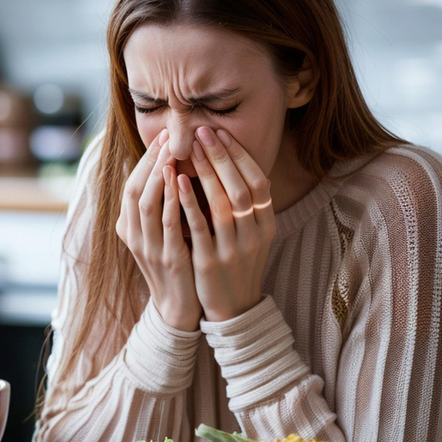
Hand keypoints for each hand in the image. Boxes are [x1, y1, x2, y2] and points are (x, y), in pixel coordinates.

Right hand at [117, 129, 202, 330]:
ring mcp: (147, 248)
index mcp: (128, 229)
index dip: (145, 161)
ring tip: (171, 150)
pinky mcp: (166, 258)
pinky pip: (165, 223)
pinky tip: (179, 180)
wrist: (180, 308)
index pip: (130, 186)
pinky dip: (169, 199)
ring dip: (157, 174)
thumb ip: (160, 207)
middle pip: (133, 189)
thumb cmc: (176, 266)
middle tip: (166, 135)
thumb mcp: (162, 234)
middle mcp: (132, 236)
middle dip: (149, 161)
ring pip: (145, 203)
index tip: (162, 137)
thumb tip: (169, 172)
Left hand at [179, 127, 275, 321]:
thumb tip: (225, 164)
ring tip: (189, 149)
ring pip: (222, 204)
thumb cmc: (235, 264)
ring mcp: (234, 249)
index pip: (259, 181)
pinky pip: (199, 226)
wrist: (232, 309)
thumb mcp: (248, 235)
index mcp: (266, 225)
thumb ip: (243, 206)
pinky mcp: (212, 262)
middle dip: (222, 156)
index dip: (241, 156)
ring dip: (205, 173)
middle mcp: (255, 235)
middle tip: (202, 131)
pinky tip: (176, 181)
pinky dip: (188, 201)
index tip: (221, 134)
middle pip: (241, 187)